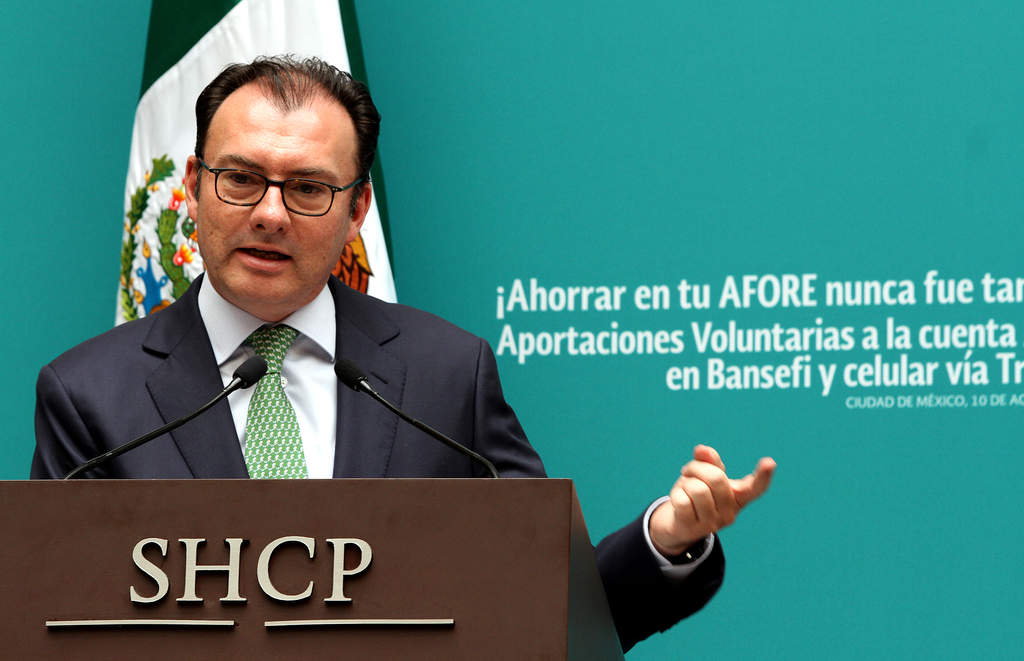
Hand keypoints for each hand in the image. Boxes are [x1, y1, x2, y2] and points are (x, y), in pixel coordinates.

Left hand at [649, 444, 774, 555]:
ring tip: (683, 485)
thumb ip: (708, 461)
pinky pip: (683, 501)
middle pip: (716, 478)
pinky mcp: (693, 529)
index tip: (770, 462)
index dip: (763, 476)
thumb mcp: (704, 475)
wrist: (677, 525)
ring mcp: (712, 524)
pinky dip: (676, 493)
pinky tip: (677, 499)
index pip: (755, 488)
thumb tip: (701, 450)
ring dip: (685, 481)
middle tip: (688, 471)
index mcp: (738, 497)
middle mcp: (729, 513)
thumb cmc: (695, 495)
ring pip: (698, 490)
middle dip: (697, 467)